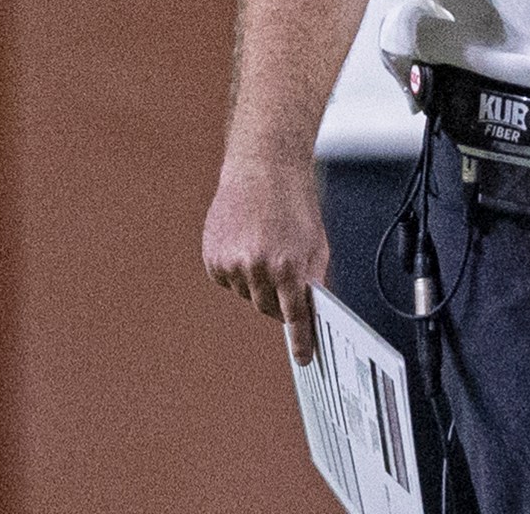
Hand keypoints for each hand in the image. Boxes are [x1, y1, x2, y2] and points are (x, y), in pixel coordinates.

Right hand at [202, 152, 330, 364]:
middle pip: (267, 309)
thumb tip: (313, 313)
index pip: (295, 315)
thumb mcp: (317, 243)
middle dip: (278, 301)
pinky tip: (246, 244)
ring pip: (246, 295)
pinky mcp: (212, 259)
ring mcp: (231, 265)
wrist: (263, 170)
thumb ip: (313, 280)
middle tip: (284, 276)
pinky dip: (238, 271)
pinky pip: (228, 281)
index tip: (304, 358)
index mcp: (289, 266)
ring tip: (265, 246)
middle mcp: (257, 269)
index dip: (300, 340)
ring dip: (257, 282)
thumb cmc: (295, 205)